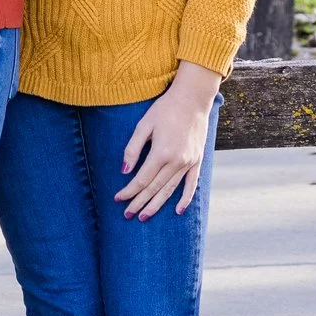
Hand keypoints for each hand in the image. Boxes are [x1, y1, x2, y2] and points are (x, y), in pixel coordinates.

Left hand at [116, 61, 220, 219]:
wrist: (192, 99)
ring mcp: (189, 163)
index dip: (129, 191)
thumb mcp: (144, 125)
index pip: (141, 179)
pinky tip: (177, 210)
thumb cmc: (165, 109)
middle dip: (139, 202)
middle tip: (127, 215)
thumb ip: (133, 148)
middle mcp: (176, 162)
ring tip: (144, 216)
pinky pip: (192, 185)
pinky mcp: (197, 161)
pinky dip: (185, 199)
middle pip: (154, 188)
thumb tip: (124, 170)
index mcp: (161, 153)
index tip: (118, 199)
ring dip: (156, 205)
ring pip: (170, 190)